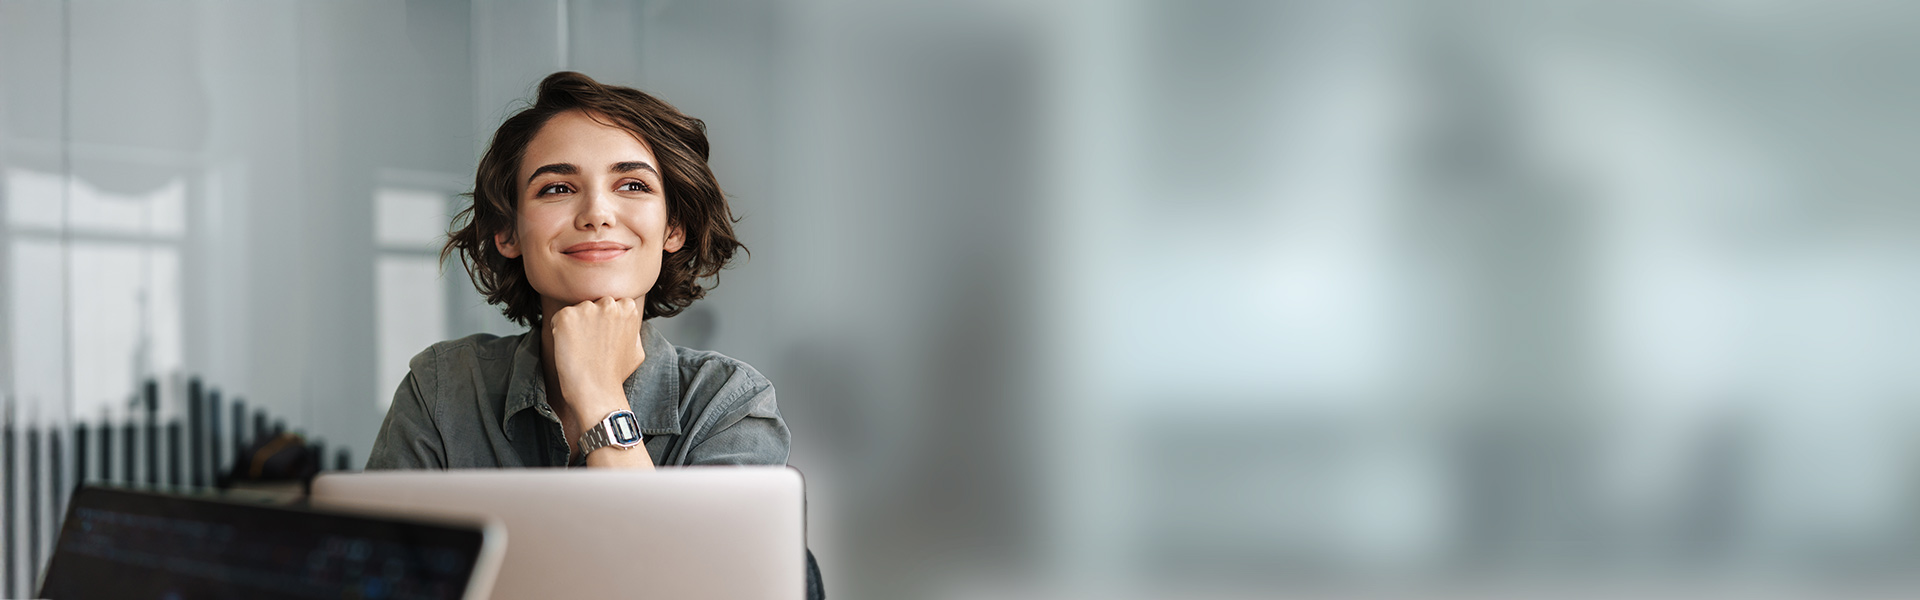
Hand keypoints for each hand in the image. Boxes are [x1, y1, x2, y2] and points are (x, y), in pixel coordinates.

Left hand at [549, 297, 645, 422]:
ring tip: (580, 349)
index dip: (604, 321)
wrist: (597, 392)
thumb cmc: (615, 375)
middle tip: (590, 344)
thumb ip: (632, 329)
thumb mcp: (637, 349)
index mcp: (628, 308)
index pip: (611, 303)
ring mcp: (587, 309)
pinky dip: (559, 332)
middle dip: (589, 320)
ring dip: (574, 326)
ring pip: (576, 311)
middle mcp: (609, 304)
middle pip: (593, 303)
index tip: (602, 338)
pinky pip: (558, 319)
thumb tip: (626, 323)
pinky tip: (569, 348)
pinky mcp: (566, 317)